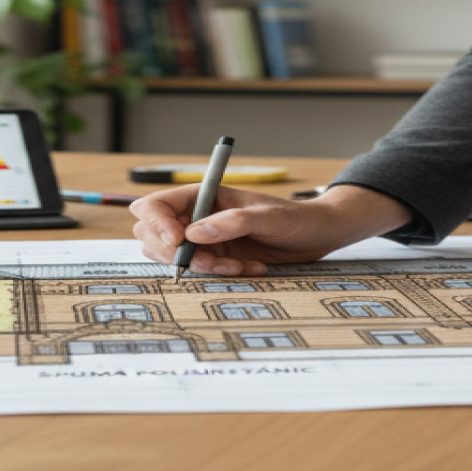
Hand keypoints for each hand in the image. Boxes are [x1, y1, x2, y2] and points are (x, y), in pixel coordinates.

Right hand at [129, 184, 413, 275]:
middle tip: (209, 262)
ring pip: (172, 258)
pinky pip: (200, 272)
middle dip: (176, 253)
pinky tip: (248, 268)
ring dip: (200, 267)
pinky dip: (220, 275)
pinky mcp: (216, 258)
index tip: (177, 241)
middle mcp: (196, 216)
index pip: (156, 205)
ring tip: (237, 265)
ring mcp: (204, 239)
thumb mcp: (268, 216)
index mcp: (203, 195)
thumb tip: (195, 233)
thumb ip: (233, 222)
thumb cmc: (296, 217)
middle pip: (153, 235)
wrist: (318, 235)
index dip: (157, 223)